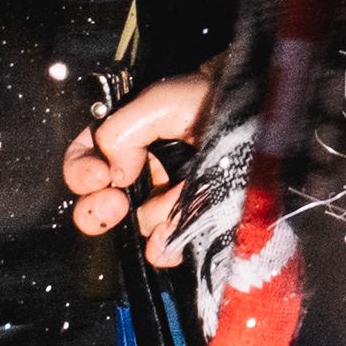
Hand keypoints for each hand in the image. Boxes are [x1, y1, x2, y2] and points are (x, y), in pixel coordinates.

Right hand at [65, 63, 216, 266]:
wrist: (264, 121)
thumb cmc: (214, 100)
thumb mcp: (160, 102)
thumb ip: (121, 131)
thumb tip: (113, 175)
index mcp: (129, 138)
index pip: (86, 159)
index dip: (81, 172)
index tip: (100, 178)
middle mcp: (145, 171)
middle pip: (99, 203)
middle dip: (99, 208)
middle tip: (114, 204)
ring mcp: (169, 199)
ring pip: (138, 224)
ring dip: (152, 215)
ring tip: (175, 202)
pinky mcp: (194, 220)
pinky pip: (167, 246)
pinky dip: (168, 243)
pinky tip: (174, 235)